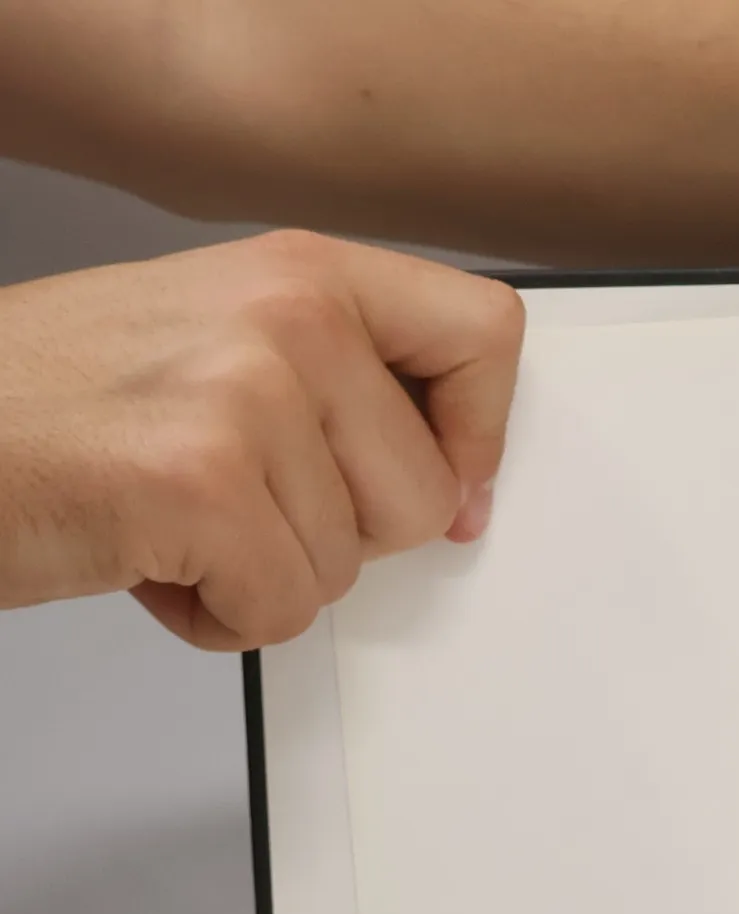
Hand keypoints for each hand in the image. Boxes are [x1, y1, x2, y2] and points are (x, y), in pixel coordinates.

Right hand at [0, 230, 525, 646]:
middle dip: (338, 533)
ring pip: (349, 567)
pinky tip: (149, 559)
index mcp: (300, 272)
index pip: (484, 336)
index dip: (476, 434)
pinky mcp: (203, 485)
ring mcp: (246, 397)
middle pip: (424, 495)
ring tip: (173, 517)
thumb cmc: (55, 406)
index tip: (445, 482)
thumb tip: (463, 488)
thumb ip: (345, 392)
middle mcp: (286, 318)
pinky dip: (217, 617)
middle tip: (233, 495)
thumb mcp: (216, 346)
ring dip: (264, 574)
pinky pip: (283, 611)